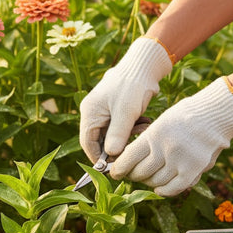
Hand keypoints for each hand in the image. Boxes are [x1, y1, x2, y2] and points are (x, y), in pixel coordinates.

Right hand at [79, 37, 172, 162]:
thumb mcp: (126, 112)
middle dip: (116, 147)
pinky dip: (131, 128)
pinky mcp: (115, 110)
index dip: (98, 158)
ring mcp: (104, 111)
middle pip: (99, 140)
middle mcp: (93, 112)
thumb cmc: (133, 85)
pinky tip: (144, 123)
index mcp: (90, 112)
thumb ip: (117, 135)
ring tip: (142, 128)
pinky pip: (119, 127)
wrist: (144, 64)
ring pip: (111, 134)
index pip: (87, 142)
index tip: (112, 168)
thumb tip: (110, 156)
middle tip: (132, 151)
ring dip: (127, 137)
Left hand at [110, 77, 232, 195]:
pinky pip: (174, 188)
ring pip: (155, 182)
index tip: (115, 172)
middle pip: (140, 173)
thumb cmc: (184, 117)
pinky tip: (159, 189)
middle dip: (133, 176)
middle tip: (132, 174)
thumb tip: (128, 161)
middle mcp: (164, 149)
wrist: (214, 114)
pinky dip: (164, 191)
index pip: (128, 158)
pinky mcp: (194, 170)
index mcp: (153, 135)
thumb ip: (146, 142)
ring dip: (148, 183)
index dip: (119, 169)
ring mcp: (180, 161)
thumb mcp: (159, 123)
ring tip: (148, 179)